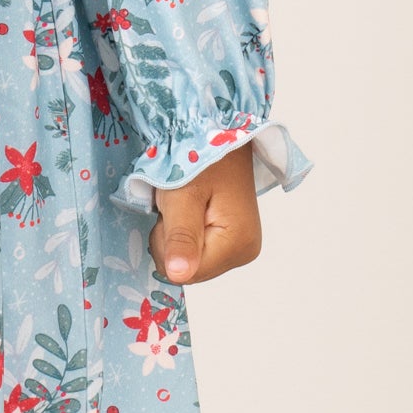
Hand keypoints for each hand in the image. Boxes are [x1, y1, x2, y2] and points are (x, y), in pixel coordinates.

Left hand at [147, 141, 262, 285]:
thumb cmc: (200, 160)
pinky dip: (186, 233)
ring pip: (191, 262)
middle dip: (173, 241)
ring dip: (177, 236)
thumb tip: (177, 276)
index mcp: (238, 245)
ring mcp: (240, 248)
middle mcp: (244, 252)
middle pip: (190, 270)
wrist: (220, 137)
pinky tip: (191, 211)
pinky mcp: (233, 241)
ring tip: (185, 205)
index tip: (172, 212)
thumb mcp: (182, 196)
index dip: (168, 246)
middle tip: (178, 206)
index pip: (187, 273)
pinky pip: (198, 252)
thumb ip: (181, 237)